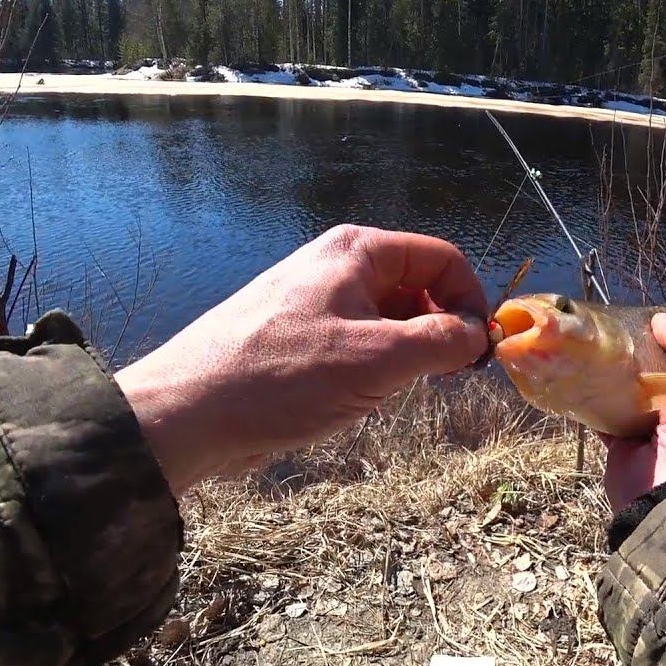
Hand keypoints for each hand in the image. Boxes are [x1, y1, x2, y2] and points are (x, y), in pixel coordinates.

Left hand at [115, 225, 488, 494]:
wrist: (186, 413)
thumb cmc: (282, 378)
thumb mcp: (378, 359)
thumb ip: (440, 342)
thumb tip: (476, 336)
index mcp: (356, 252)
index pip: (442, 257)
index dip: (470, 300)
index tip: (478, 352)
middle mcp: (336, 265)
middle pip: (417, 285)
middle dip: (438, 329)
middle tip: (444, 376)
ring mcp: (313, 301)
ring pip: (387, 318)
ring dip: (404, 353)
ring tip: (389, 390)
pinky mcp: (295, 336)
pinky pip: (356, 342)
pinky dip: (372, 367)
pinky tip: (354, 399)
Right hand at [601, 313, 665, 511]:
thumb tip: (662, 319)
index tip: (654, 322)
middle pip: (659, 378)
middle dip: (642, 356)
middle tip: (617, 327)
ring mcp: (653, 433)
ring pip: (630, 395)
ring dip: (615, 376)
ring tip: (596, 343)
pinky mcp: (621, 448)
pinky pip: (604, 417)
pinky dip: (592, 399)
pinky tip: (580, 373)